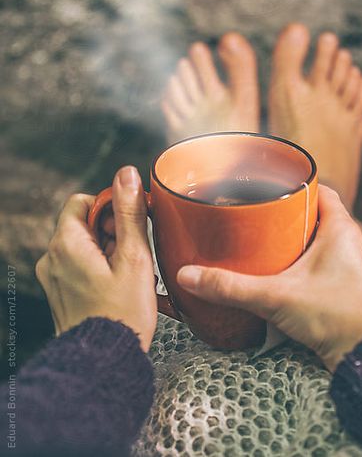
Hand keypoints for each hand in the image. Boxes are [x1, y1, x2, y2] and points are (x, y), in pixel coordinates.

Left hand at [36, 166, 156, 351]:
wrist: (105, 362)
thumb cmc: (120, 315)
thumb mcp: (134, 257)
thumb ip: (129, 212)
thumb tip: (127, 175)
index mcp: (66, 243)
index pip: (83, 200)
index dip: (110, 206)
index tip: (130, 224)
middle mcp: (52, 258)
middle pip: (85, 223)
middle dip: (113, 231)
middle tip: (135, 253)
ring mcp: (54, 278)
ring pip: (85, 246)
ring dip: (110, 251)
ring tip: (130, 274)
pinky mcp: (60, 294)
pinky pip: (81, 267)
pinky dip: (101, 268)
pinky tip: (121, 286)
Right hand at [177, 185, 361, 370]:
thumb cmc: (334, 317)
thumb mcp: (275, 296)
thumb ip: (231, 286)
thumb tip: (188, 275)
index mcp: (340, 227)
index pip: (318, 187)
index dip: (292, 183)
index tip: (266, 185)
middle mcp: (347, 239)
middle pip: (313, 210)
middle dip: (284, 210)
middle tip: (254, 212)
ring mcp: (346, 261)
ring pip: (315, 235)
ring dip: (290, 235)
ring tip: (258, 237)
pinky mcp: (341, 282)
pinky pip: (318, 256)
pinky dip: (297, 256)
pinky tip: (275, 267)